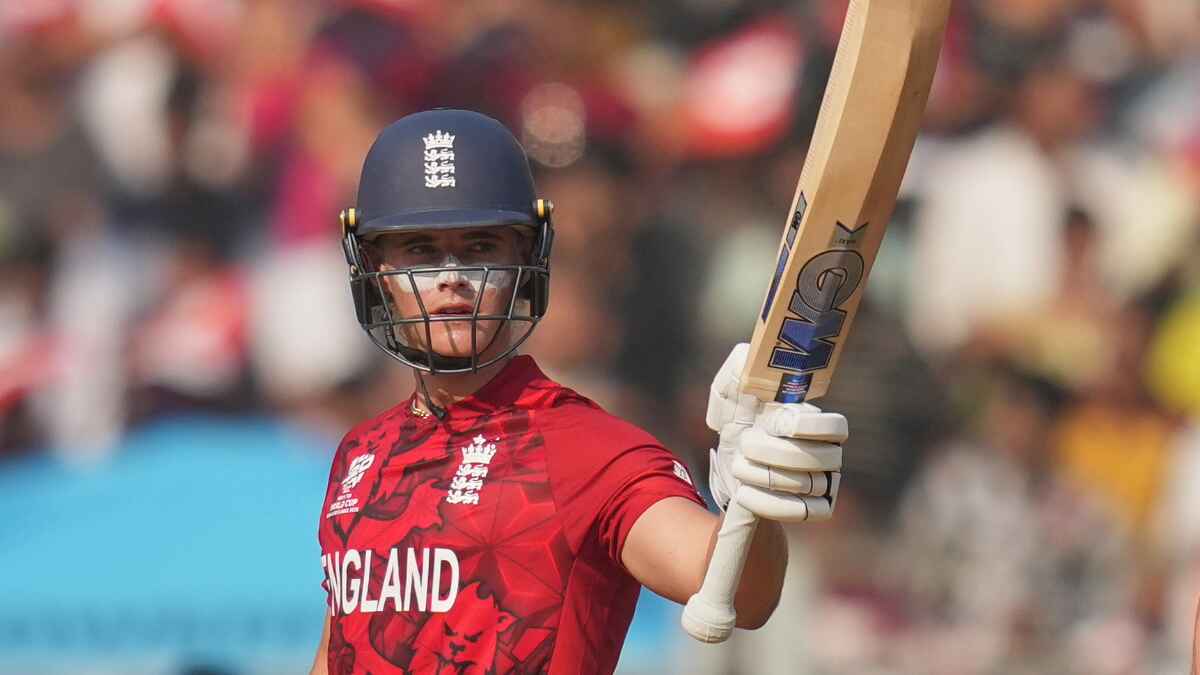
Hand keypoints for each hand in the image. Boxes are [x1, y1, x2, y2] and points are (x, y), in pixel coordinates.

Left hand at [706, 344, 845, 521]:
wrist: (734, 466)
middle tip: (745, 445)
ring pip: (804, 485)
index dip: (808, 426)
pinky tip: (744, 494)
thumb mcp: (731, 391)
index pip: (837, 427)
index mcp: (817, 422)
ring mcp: (826, 482)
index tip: (775, 421)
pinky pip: (802, 513)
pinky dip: (768, 504)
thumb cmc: (738, 421)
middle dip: (771, 452)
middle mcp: (829, 452)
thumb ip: (739, 368)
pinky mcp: (816, 509)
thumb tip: (748, 355)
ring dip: (762, 476)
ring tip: (739, 467)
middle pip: (816, 458)